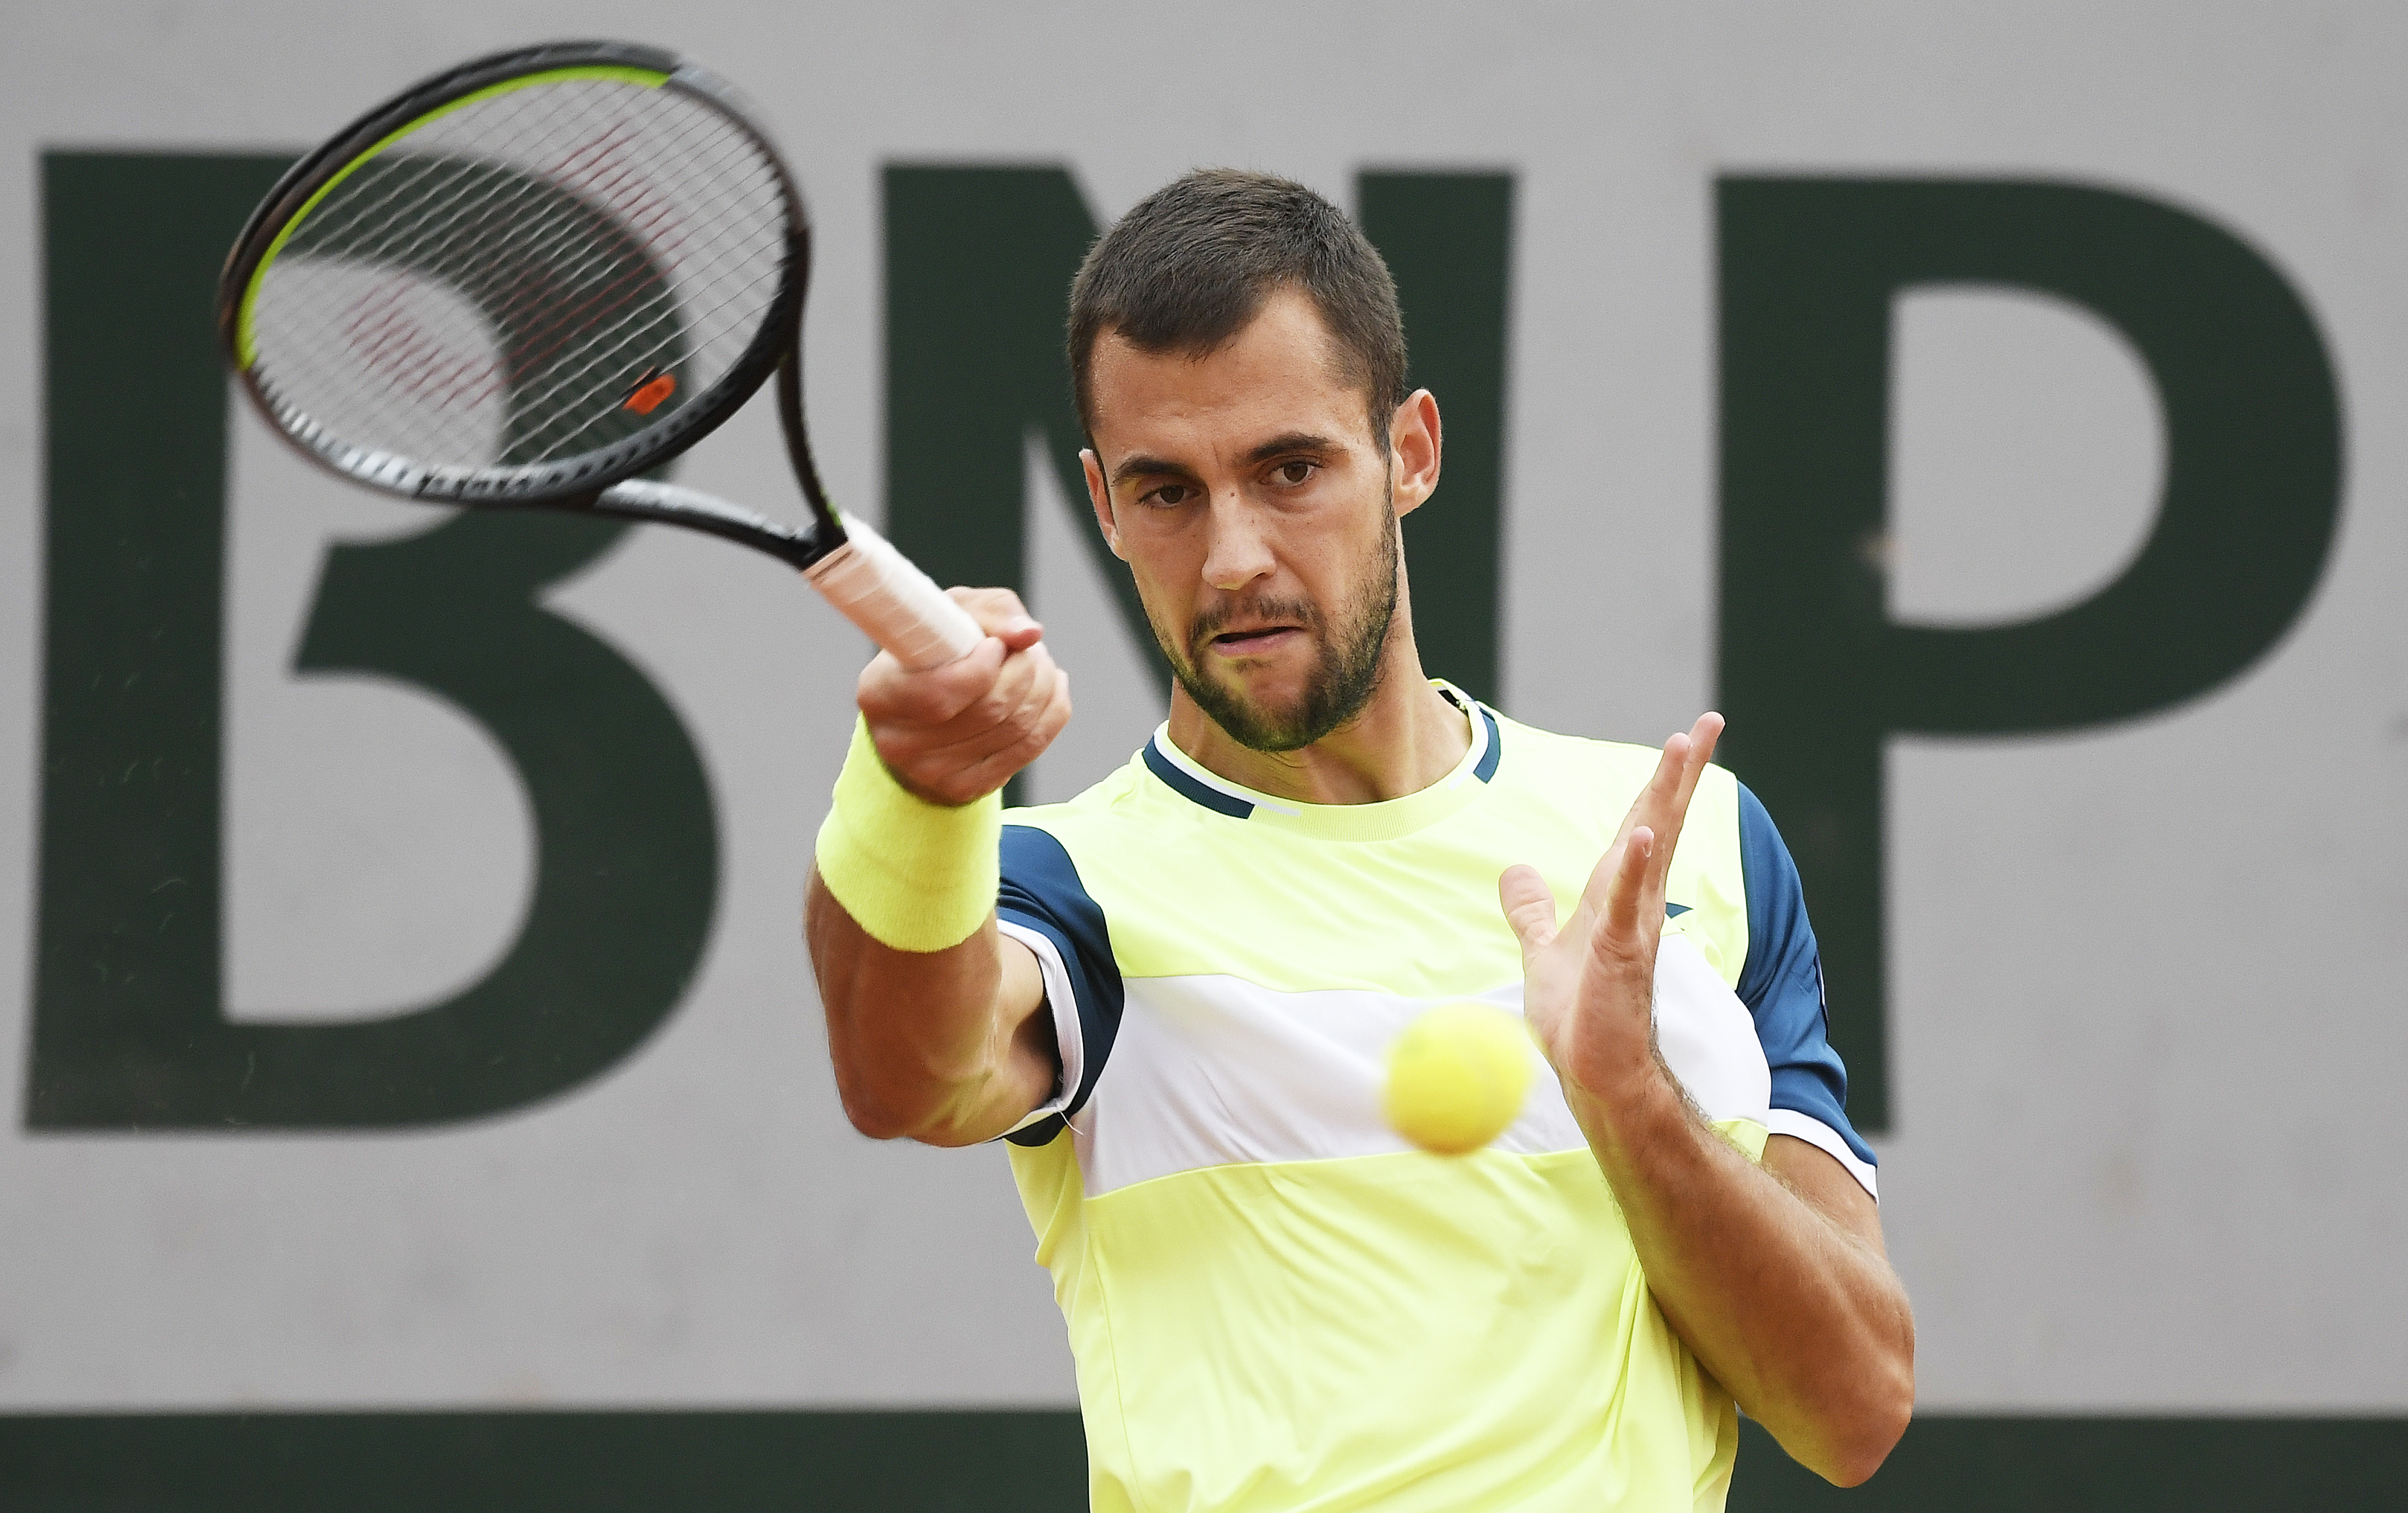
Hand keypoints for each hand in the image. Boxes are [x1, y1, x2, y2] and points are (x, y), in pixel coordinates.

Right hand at [857, 587, 1071, 804]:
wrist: (921, 710)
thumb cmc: (935, 650)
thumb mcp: (951, 615)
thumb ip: (991, 611)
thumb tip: (1029, 633)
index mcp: (880, 693)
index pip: (941, 693)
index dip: (983, 667)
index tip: (996, 644)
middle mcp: (898, 742)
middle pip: (990, 710)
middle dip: (1026, 670)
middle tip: (1029, 649)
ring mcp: (932, 773)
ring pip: (1016, 729)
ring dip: (1044, 686)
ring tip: (1040, 663)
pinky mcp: (964, 788)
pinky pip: (1029, 748)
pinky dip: (1052, 712)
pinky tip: (1052, 687)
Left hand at [1498, 712, 1724, 1104]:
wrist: (1592, 1074)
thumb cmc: (1579, 1020)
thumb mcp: (1543, 952)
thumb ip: (1533, 910)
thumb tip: (1516, 870)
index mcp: (1618, 898)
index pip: (1641, 825)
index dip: (1660, 782)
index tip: (1686, 737)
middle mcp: (1637, 904)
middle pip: (1659, 822)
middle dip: (1682, 772)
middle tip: (1708, 723)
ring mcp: (1634, 929)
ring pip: (1652, 849)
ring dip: (1665, 798)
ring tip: (1683, 750)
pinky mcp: (1620, 957)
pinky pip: (1625, 906)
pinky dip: (1631, 869)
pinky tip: (1640, 835)